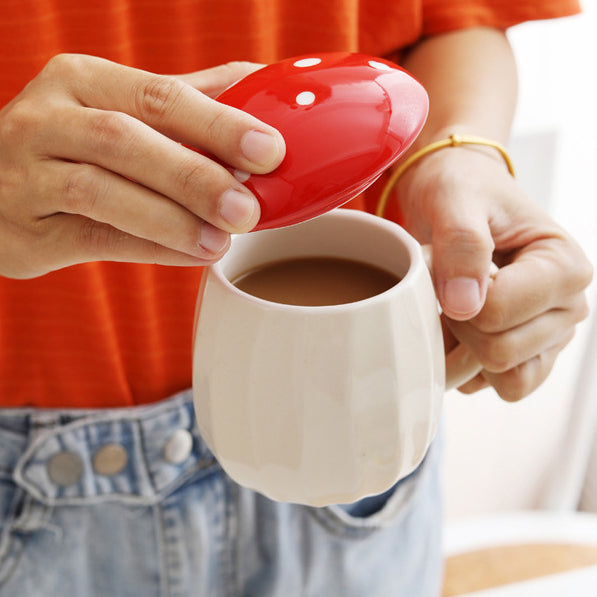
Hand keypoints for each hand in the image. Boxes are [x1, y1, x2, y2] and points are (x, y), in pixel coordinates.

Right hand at [0, 55, 284, 277]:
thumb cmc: (77, 145)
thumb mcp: (121, 108)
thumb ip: (187, 100)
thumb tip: (265, 85)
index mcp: (82, 80)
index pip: (158, 95)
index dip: (217, 124)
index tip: (269, 151)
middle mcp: (47, 120)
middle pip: (126, 140)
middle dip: (194, 177)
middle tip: (248, 209)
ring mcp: (28, 175)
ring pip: (102, 193)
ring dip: (171, 220)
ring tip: (222, 241)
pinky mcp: (28, 231)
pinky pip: (95, 239)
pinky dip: (151, 248)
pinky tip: (192, 255)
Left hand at [397, 144, 592, 400]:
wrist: (459, 199)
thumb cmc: (462, 192)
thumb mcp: (455, 200)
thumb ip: (462, 243)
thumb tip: (465, 306)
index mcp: (565, 267)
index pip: (498, 313)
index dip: (458, 295)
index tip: (452, 266)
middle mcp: (567, 307)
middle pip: (499, 353)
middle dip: (459, 323)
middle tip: (450, 283)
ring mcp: (549, 336)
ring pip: (502, 378)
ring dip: (462, 347)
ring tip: (454, 305)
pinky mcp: (526, 354)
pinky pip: (492, 386)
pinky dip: (465, 364)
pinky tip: (456, 326)